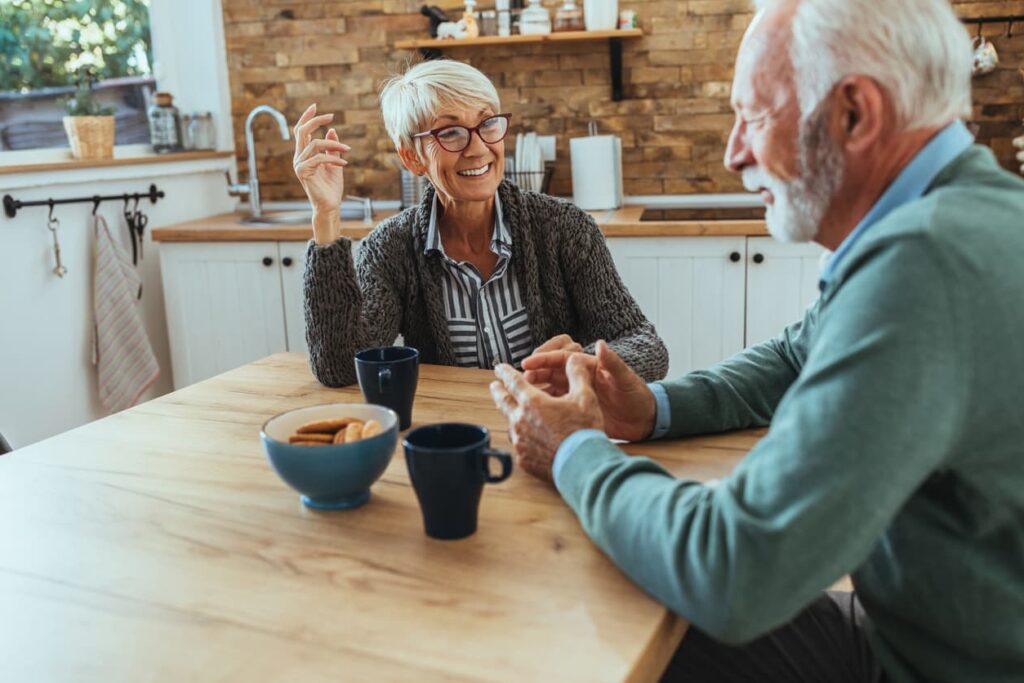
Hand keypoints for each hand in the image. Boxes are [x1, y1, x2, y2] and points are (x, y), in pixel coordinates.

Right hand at [292, 103, 349, 243]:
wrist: (330, 206)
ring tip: (347, 150)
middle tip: (331, 116)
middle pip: (301, 131)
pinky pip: (319, 158)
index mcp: (304, 155)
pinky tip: (344, 164)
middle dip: (315, 120)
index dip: (306, 117)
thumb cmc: (331, 187)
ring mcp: (299, 165)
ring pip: (315, 144)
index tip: (315, 106)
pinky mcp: (303, 172)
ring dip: (334, 145)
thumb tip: (331, 130)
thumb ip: (332, 148)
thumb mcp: (335, 163)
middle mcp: (298, 158)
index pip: (301, 131)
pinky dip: (334, 159)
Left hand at [490, 356, 603, 482]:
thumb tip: (574, 359)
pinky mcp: (523, 458)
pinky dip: (520, 437)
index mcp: (532, 402)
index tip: (499, 368)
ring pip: (509, 423)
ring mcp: (520, 441)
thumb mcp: (585, 398)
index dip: (505, 372)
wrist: (583, 466)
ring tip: (512, 412)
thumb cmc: (584, 431)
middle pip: (503, 402)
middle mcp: (520, 420)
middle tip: (494, 386)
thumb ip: (577, 375)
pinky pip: (518, 444)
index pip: (513, 382)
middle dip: (498, 391)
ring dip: (509, 414)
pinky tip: (526, 437)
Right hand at [523, 340, 655, 441]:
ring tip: (521, 392)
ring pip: (548, 384)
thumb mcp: (626, 379)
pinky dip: (541, 402)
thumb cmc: (637, 396)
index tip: (528, 363)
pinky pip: (552, 401)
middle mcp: (578, 375)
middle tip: (521, 378)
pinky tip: (531, 409)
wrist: (643, 420)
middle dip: (534, 371)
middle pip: (549, 368)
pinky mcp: (573, 406)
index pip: (561, 356)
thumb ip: (613, 362)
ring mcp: (574, 391)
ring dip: (535, 385)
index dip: (543, 359)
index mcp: (589, 364)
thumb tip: (600, 343)